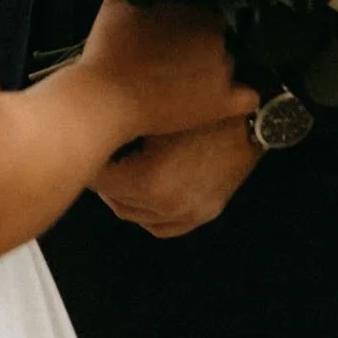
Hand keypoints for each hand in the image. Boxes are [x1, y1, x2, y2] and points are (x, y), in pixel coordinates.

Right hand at [78, 0, 255, 141]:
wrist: (107, 96)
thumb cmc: (109, 47)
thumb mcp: (117, 2)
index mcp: (198, 9)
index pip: (208, 11)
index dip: (192, 21)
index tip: (176, 31)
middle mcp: (217, 36)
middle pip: (219, 37)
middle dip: (201, 43)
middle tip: (177, 54)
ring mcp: (223, 70)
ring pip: (229, 63)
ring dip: (213, 67)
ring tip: (188, 78)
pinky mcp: (221, 103)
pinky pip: (248, 97)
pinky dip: (239, 96)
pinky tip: (223, 97)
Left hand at [92, 116, 262, 238]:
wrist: (255, 120)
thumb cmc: (208, 110)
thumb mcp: (157, 114)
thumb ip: (120, 127)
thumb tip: (88, 128)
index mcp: (151, 180)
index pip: (101, 179)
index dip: (89, 159)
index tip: (81, 146)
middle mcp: (167, 205)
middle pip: (114, 198)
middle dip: (102, 177)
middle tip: (95, 156)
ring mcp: (187, 213)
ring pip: (134, 214)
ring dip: (120, 195)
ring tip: (115, 170)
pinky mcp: (204, 213)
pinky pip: (162, 226)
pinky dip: (146, 212)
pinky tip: (138, 193)